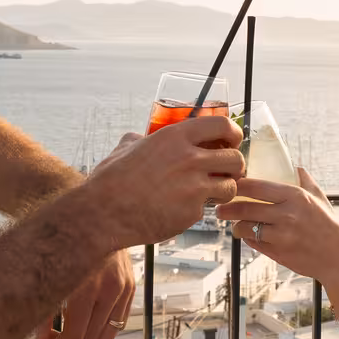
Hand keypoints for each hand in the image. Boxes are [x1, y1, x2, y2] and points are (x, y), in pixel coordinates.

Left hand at [38, 248, 134, 338]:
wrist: (92, 216)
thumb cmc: (63, 243)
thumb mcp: (49, 274)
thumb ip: (44, 309)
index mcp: (85, 286)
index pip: (74, 334)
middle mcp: (108, 288)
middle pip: (89, 337)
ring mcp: (123, 287)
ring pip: (106, 334)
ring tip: (69, 333)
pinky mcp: (131, 285)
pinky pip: (119, 322)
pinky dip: (102, 328)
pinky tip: (87, 322)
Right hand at [83, 115, 243, 249]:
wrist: (103, 213)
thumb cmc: (110, 181)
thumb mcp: (125, 148)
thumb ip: (140, 139)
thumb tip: (140, 137)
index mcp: (175, 137)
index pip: (223, 125)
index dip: (233, 134)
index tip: (232, 141)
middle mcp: (189, 158)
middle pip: (235, 157)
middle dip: (235, 166)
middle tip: (226, 172)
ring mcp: (193, 186)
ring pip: (231, 185)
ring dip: (224, 189)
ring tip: (211, 193)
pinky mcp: (192, 211)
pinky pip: (209, 208)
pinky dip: (201, 210)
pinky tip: (184, 209)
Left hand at [215, 169, 338, 283]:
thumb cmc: (328, 225)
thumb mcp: (319, 197)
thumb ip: (304, 179)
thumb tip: (291, 164)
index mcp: (295, 196)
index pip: (255, 186)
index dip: (237, 184)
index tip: (229, 183)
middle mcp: (287, 215)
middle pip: (244, 207)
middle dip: (226, 207)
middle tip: (219, 207)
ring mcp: (281, 236)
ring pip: (245, 227)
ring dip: (235, 224)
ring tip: (232, 222)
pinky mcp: (278, 253)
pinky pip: (253, 243)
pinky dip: (247, 238)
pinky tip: (248, 234)